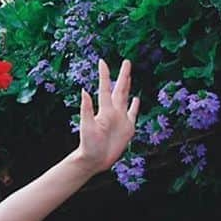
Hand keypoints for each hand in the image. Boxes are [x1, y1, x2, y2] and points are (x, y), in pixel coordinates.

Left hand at [76, 58, 140, 173]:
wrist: (94, 160)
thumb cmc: (88, 144)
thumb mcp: (87, 126)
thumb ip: (86, 109)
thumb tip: (84, 91)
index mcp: (105, 110)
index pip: (105, 88)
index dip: (105, 75)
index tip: (102, 61)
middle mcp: (114, 111)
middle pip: (120, 89)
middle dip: (123, 75)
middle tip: (127, 61)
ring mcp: (121, 119)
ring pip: (126, 98)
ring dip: (127, 86)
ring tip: (128, 75)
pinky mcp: (128, 128)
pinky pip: (133, 114)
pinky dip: (135, 106)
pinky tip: (136, 98)